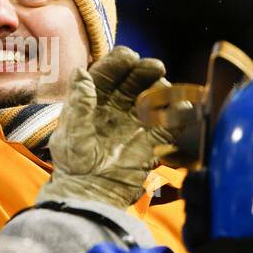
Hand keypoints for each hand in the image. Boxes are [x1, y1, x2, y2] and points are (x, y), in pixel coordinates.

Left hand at [39, 46, 174, 207]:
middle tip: (155, 67)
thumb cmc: (74, 166)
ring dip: (161, 89)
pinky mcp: (152, 141)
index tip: (129, 56)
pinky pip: (169, 123)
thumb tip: (81, 72)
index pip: (108, 72)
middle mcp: (116, 106)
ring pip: (153, 96)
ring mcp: (135, 122)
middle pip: (134, 79)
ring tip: (163, 91)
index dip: (118, 61)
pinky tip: (182, 109)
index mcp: (93, 100)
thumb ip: (78, 105)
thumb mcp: (71, 135)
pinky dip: (178, 115)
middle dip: (145, 69)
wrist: (90, 195)